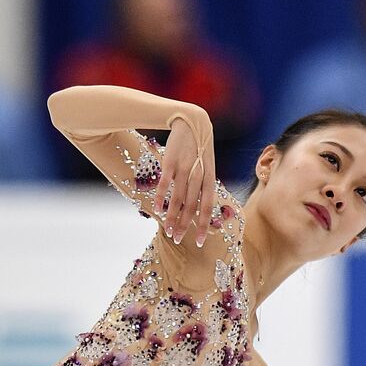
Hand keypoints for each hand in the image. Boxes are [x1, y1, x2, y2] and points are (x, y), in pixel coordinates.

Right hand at [153, 115, 216, 248]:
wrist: (192, 123)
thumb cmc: (199, 151)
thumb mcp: (206, 169)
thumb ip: (203, 189)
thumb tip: (199, 212)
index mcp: (209, 179)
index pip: (207, 207)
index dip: (202, 225)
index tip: (198, 242)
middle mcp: (198, 175)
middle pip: (191, 206)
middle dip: (184, 226)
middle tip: (177, 240)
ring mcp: (185, 168)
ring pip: (178, 198)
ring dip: (172, 217)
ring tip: (167, 230)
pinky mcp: (171, 162)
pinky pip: (165, 184)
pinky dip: (160, 197)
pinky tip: (156, 209)